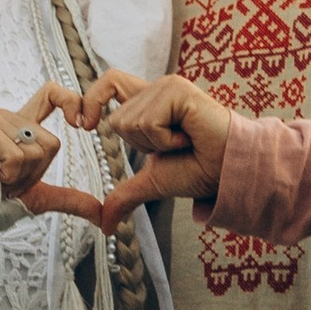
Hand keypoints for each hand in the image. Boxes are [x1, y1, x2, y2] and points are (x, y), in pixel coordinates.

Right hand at [0, 85, 108, 223]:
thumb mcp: (35, 198)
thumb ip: (67, 199)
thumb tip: (101, 213)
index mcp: (22, 127)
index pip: (52, 95)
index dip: (72, 101)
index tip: (82, 125)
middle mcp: (10, 118)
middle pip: (51, 143)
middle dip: (33, 175)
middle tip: (5, 181)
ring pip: (35, 151)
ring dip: (16, 178)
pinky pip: (16, 156)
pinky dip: (6, 177)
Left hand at [70, 71, 233, 221]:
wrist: (228, 173)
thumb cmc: (198, 170)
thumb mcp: (152, 182)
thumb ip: (125, 195)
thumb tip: (105, 225)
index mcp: (149, 102)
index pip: (109, 84)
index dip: (90, 99)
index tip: (82, 125)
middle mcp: (156, 89)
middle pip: (115, 119)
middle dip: (141, 146)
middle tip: (174, 145)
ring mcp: (168, 86)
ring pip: (130, 122)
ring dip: (156, 144)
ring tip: (184, 140)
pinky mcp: (178, 89)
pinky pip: (149, 122)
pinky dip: (166, 140)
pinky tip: (189, 137)